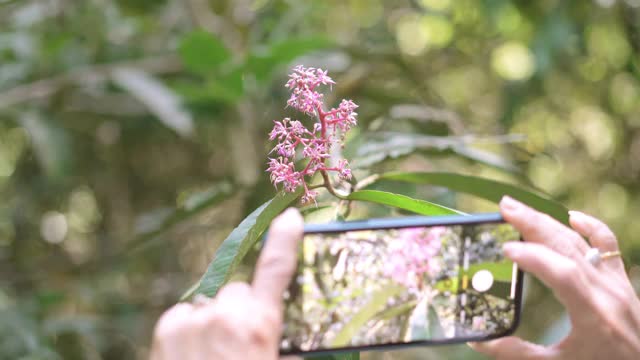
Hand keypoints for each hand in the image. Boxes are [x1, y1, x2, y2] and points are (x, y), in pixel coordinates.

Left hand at [150, 208, 302, 359]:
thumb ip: (280, 346)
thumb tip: (291, 349)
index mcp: (258, 326)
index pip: (276, 269)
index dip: (284, 239)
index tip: (289, 217)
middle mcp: (226, 315)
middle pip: (239, 292)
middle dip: (241, 310)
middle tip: (239, 344)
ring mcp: (194, 318)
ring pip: (212, 303)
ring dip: (214, 320)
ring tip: (212, 353)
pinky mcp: (168, 327)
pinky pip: (187, 314)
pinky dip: (189, 328)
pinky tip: (192, 353)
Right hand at [470, 196, 639, 358]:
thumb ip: (519, 353)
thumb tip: (480, 341)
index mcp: (593, 315)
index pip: (563, 274)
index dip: (534, 258)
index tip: (505, 249)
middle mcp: (607, 292)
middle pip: (568, 247)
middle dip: (534, 224)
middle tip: (504, 207)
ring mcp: (616, 282)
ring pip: (581, 241)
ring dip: (548, 221)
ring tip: (519, 208)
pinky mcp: (621, 280)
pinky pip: (608, 245)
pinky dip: (590, 226)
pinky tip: (571, 216)